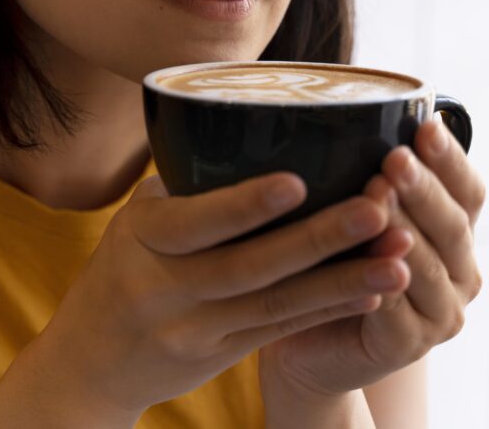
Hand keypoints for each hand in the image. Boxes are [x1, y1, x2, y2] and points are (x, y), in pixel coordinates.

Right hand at [30, 167, 408, 417]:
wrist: (90, 361)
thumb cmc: (122, 269)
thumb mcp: (135, 221)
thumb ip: (187, 187)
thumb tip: (256, 126)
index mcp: (140, 238)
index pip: (194, 221)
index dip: (245, 205)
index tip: (299, 181)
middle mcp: (163, 288)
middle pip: (248, 266)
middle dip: (318, 239)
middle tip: (376, 209)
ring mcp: (192, 329)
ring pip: (276, 305)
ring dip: (342, 281)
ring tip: (398, 258)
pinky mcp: (217, 358)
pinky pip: (279, 330)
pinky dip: (328, 308)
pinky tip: (373, 290)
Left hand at [258, 117, 486, 400]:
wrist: (306, 342)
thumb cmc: (327, 262)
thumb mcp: (348, 211)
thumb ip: (361, 173)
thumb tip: (340, 107)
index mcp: (454, 232)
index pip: (468, 190)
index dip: (450, 158)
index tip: (425, 124)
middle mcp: (459, 271)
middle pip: (451, 224)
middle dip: (423, 188)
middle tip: (395, 158)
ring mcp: (440, 313)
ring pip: (426, 266)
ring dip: (403, 230)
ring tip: (377, 199)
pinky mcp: (407, 347)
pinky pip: (398, 312)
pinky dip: (383, 284)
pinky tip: (371, 263)